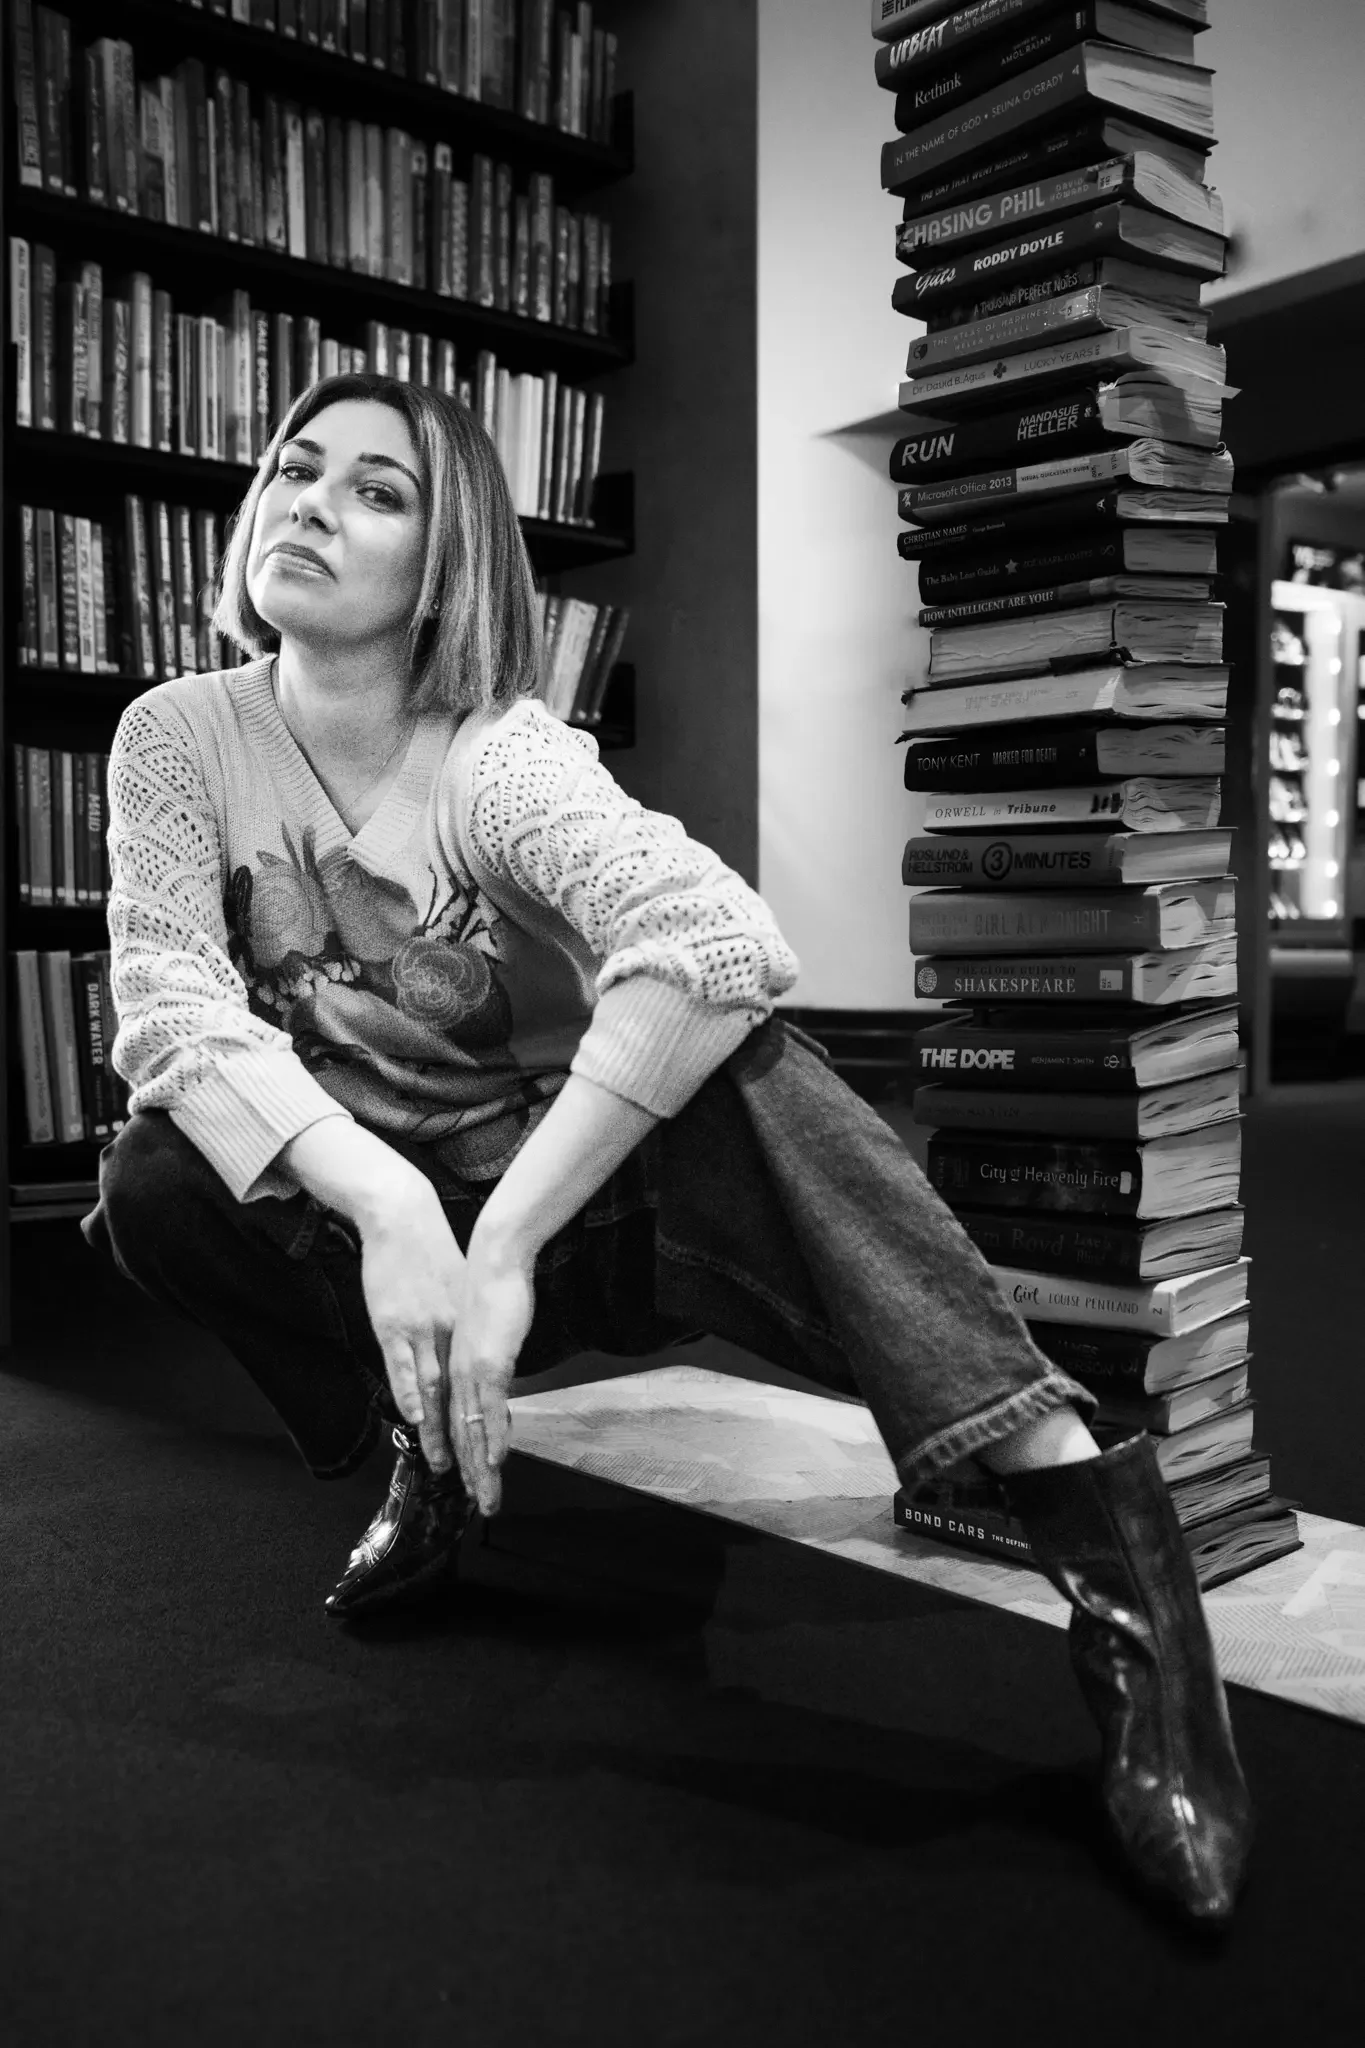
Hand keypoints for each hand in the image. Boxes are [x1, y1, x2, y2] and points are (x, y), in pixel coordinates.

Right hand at [357, 1186, 470, 1487]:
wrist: (405, 1218)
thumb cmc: (431, 1252)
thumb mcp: (459, 1291)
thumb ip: (465, 1324)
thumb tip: (473, 1349)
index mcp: (467, 1328)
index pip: (479, 1385)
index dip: (486, 1423)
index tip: (493, 1456)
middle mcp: (450, 1334)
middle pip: (460, 1397)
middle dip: (469, 1442)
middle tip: (477, 1479)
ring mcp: (422, 1330)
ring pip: (434, 1390)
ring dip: (438, 1430)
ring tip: (444, 1464)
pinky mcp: (394, 1323)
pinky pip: (403, 1365)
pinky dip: (410, 1392)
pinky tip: (415, 1417)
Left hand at [444, 1225, 537, 1518]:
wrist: (494, 1258)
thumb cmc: (494, 1288)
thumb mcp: (490, 1330)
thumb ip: (492, 1356)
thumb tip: (499, 1372)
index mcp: (460, 1369)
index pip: (461, 1421)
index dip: (467, 1454)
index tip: (473, 1480)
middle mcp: (461, 1377)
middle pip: (465, 1435)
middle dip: (474, 1474)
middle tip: (482, 1505)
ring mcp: (473, 1372)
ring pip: (473, 1431)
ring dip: (480, 1469)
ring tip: (486, 1499)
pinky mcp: (488, 1364)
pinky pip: (489, 1409)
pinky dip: (492, 1438)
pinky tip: (496, 1462)